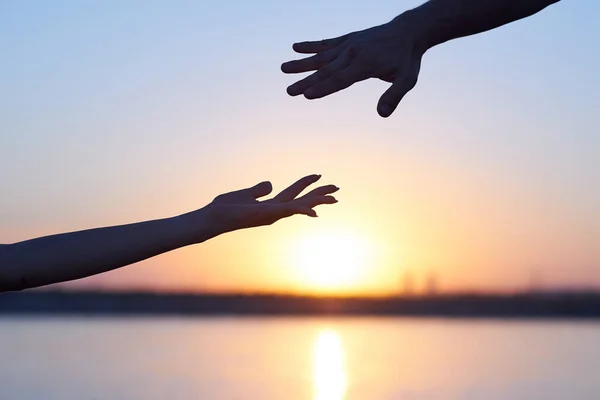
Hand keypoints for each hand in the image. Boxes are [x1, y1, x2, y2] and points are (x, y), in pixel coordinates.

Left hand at [203, 174, 338, 235]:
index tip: (319, 175)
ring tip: (335, 196)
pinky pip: (288, 211)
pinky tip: (315, 211)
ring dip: (317, 201)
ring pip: (300, 205)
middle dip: (320, 195)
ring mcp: (272, 215)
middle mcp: (274, 212)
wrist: (212, 218)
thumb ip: (258, 190)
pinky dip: (302, 210)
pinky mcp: (267, 215)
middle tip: (338, 189)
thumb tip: (269, 184)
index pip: (294, 193)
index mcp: (271, 206)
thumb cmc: (224, 208)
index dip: (306, 183)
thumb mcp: (245, 194)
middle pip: (302, 200)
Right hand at [281, 16, 424, 117]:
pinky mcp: (347, 39)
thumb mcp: (407, 80)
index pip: (341, 79)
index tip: (306, 95)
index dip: (324, 88)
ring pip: (322, 56)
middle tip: (288, 91)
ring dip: (302, 63)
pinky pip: (327, 43)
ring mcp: (348, 45)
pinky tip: (295, 47)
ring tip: (283, 68)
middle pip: (326, 70)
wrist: (408, 32)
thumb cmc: (407, 59)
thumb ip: (394, 96)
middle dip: (306, 81)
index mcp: (365, 63)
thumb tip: (382, 114)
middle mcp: (353, 53)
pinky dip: (311, 45)